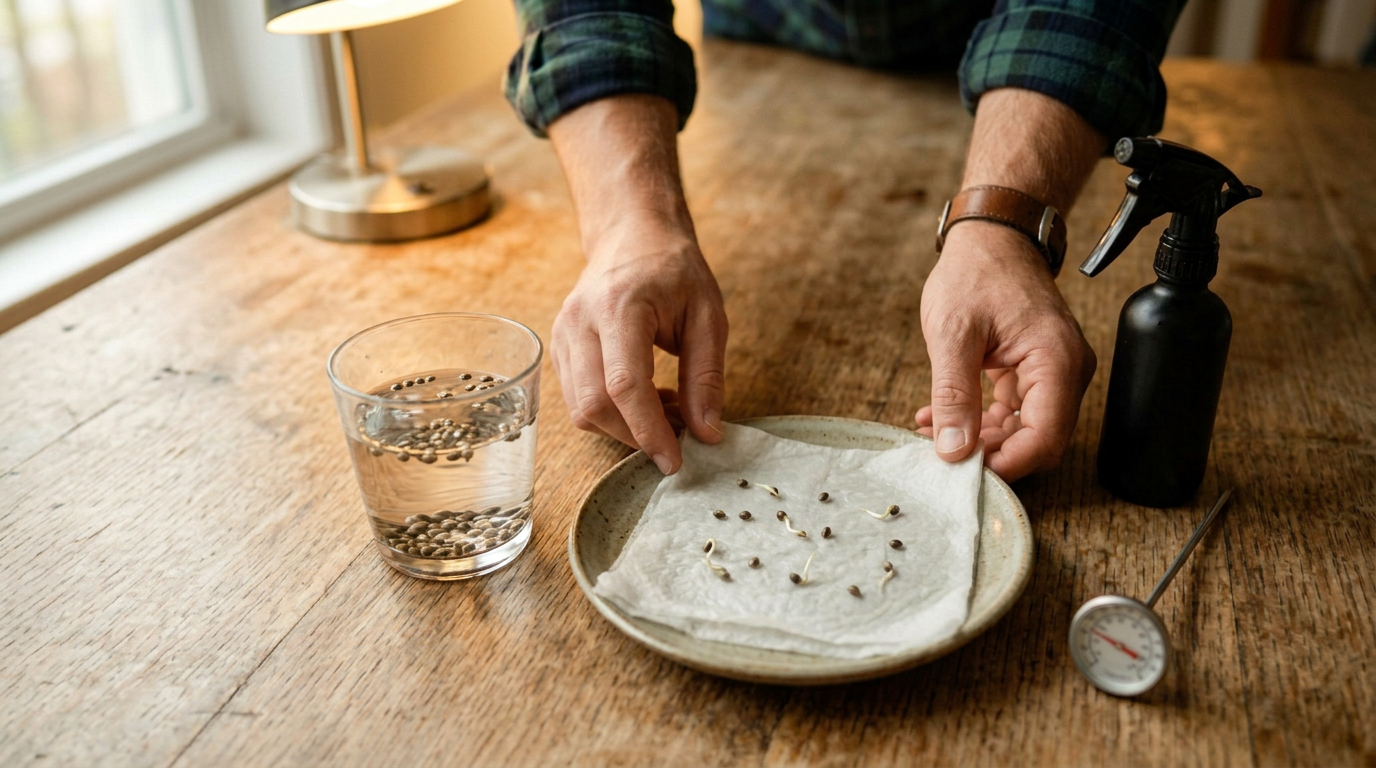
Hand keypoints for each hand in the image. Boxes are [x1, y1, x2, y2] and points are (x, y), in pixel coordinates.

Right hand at [551, 213, 726, 474]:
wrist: (632, 235)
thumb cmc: (675, 270)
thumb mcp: (708, 317)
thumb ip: (706, 377)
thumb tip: (706, 434)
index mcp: (620, 306)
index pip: (624, 384)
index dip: (648, 430)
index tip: (675, 461)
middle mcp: (580, 321)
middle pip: (594, 404)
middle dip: (635, 435)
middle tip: (679, 434)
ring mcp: (563, 334)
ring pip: (580, 408)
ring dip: (624, 427)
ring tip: (666, 410)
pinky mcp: (559, 346)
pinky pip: (577, 398)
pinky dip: (611, 413)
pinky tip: (643, 398)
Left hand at [915, 221, 1095, 480]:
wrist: (991, 238)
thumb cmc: (976, 273)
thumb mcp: (952, 335)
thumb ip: (953, 395)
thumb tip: (953, 449)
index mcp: (1055, 361)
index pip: (1045, 438)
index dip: (1007, 463)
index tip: (964, 470)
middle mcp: (1066, 371)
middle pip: (1038, 440)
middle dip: (990, 454)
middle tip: (940, 455)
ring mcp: (1055, 373)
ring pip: (1024, 430)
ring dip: (980, 440)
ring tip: (931, 433)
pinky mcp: (1036, 372)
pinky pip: (1015, 412)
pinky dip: (981, 420)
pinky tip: (941, 419)